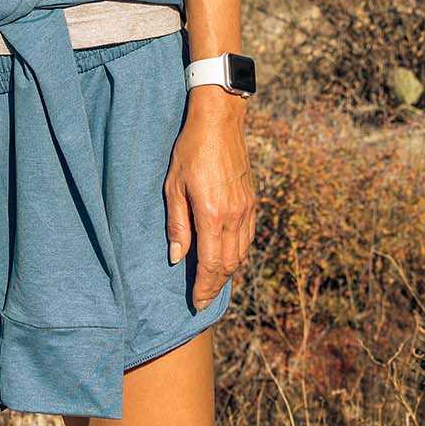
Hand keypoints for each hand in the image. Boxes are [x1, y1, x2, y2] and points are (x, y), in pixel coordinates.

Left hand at [165, 91, 255, 310]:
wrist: (220, 121)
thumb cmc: (190, 150)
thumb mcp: (173, 186)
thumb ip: (177, 224)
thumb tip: (176, 258)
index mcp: (212, 215)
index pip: (210, 264)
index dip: (204, 288)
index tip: (196, 304)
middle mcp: (233, 216)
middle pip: (228, 264)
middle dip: (216, 285)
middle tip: (203, 299)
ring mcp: (246, 208)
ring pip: (241, 253)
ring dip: (228, 272)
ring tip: (214, 283)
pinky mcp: (251, 200)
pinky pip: (248, 236)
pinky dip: (239, 253)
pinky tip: (229, 256)